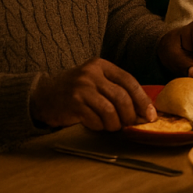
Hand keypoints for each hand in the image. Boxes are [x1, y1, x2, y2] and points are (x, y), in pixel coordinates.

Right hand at [31, 58, 154, 130]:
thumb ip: (117, 89)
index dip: (142, 99)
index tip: (150, 114)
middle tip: (131, 124)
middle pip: (121, 97)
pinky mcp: (73, 103)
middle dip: (131, 115)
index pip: (129, 81)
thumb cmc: (76, 90)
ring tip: (113, 126)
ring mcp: (81, 88)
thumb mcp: (96, 81)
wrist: (42, 95)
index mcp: (101, 65)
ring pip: (110, 111)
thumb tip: (144, 110)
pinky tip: (97, 125)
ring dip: (115, 123)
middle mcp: (91, 74)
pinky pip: (95, 119)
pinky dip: (100, 126)